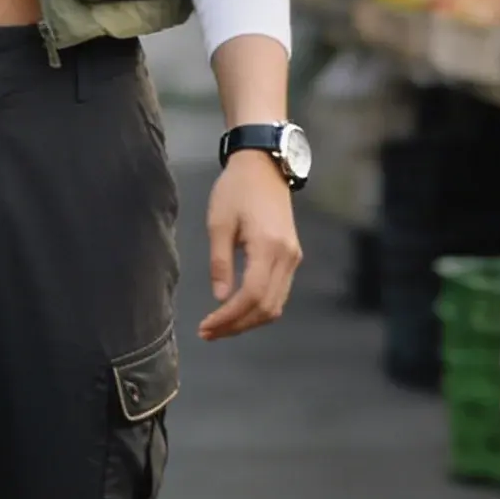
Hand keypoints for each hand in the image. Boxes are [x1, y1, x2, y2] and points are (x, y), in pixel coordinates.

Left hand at [199, 153, 302, 341]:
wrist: (263, 165)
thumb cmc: (236, 189)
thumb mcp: (219, 223)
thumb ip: (220, 262)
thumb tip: (221, 298)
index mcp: (269, 246)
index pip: (252, 295)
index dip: (229, 318)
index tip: (206, 327)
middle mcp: (287, 256)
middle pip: (267, 307)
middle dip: (237, 326)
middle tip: (208, 333)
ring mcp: (293, 257)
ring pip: (276, 304)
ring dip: (248, 321)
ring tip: (219, 326)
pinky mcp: (291, 256)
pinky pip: (278, 292)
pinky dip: (258, 308)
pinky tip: (236, 310)